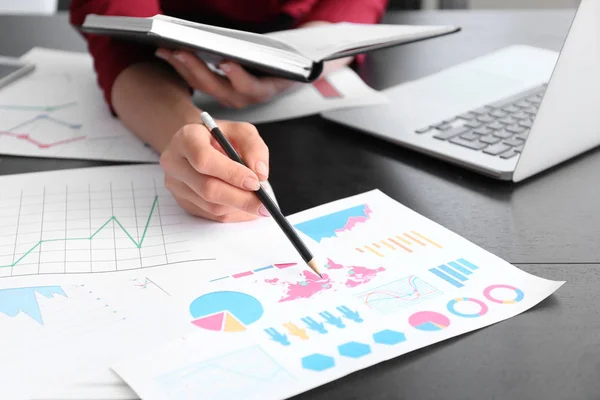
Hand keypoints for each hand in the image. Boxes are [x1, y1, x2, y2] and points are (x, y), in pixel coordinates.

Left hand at [155, 48, 295, 108]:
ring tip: (167, 48)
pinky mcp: (218, 89)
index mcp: (264, 90)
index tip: (225, 61)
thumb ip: (285, 63)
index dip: (237, 75)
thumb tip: (287, 59)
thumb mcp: (289, 63)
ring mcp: (229, 95)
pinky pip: (196, 80)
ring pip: (203, 84)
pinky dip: (181, 66)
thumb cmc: (284, 65)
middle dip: (198, 68)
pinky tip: (167, 52)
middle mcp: (244, 97)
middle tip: (181, 50)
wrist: (283, 74)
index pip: (249, 86)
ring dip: (184, 67)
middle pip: (218, 87)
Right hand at [159, 120, 269, 221]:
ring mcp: (176, 185)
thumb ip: (254, 147)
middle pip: (207, 188)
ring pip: (211, 206)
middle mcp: (175, 162)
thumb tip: (260, 174)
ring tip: (258, 202)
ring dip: (239, 207)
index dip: (232, 174)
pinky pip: (211, 216)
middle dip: (241, 198)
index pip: (204, 160)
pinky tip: (246, 207)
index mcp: (187, 138)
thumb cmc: (219, 137)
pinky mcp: (183, 202)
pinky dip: (234, 214)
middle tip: (264, 203)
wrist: (198, 145)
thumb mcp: (240, 131)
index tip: (255, 182)